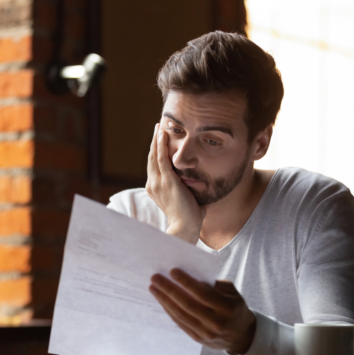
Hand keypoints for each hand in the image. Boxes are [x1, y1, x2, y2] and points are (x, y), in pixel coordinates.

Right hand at [146, 124, 205, 243]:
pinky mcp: (166, 181)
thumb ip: (190, 190)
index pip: (154, 166)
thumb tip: (201, 185)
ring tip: (159, 126)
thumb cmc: (189, 218)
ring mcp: (158, 182)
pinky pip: (161, 158)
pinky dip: (161, 144)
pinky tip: (162, 133)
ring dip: (157, 139)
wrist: (185, 228)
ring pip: (154, 155)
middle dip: (155, 142)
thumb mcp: (187, 200)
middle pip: (151, 158)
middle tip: (157, 127)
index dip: (156, 152)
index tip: (159, 140)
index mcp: (155, 189)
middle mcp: (153, 184)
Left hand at [149, 268, 256, 354]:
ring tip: (153, 287)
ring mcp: (206, 333)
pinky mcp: (198, 339)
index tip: (172, 271)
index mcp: (227, 308)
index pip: (203, 294)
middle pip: (188, 304)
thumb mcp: (232, 292)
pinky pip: (180, 323)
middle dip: (169, 290)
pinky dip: (169, 310)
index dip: (186, 282)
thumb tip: (190, 274)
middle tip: (155, 278)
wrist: (242, 335)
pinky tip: (161, 300)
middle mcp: (216, 322)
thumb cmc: (234, 306)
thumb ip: (214, 284)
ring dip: (164, 300)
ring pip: (181, 315)